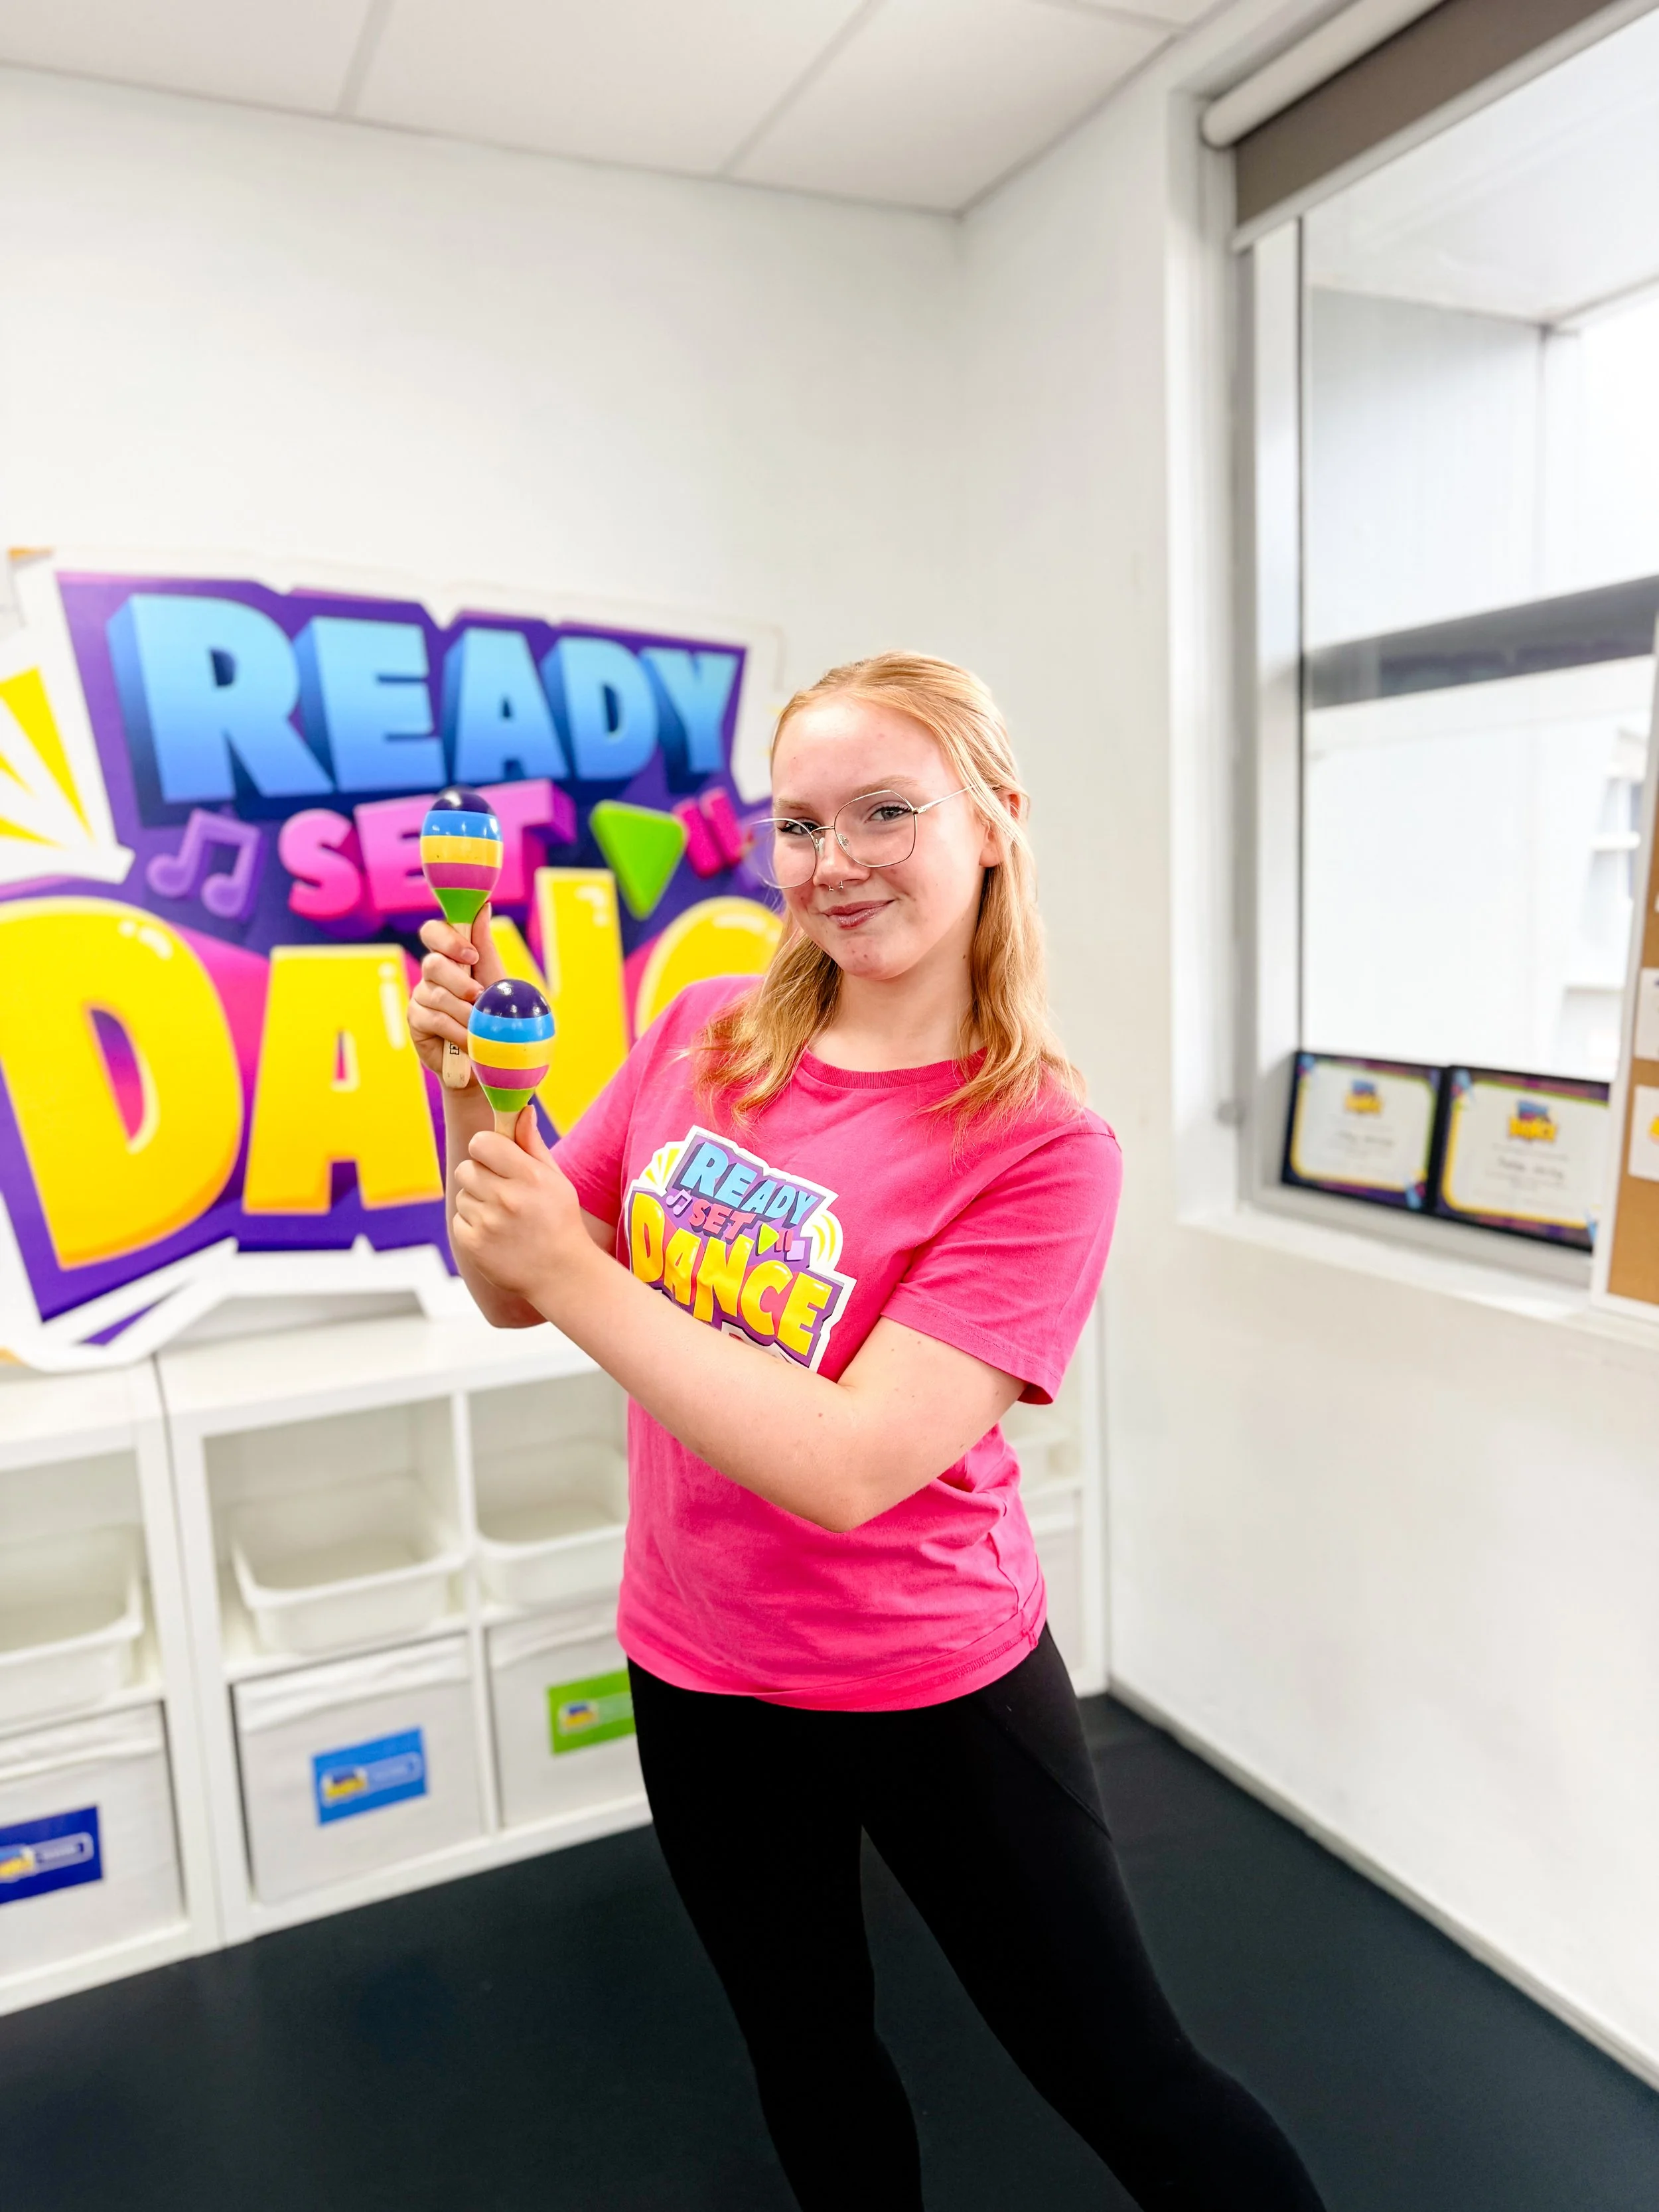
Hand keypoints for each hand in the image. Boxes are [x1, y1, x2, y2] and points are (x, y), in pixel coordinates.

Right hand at [408, 905, 506, 1076]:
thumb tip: (483, 908)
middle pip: (432, 963)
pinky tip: (468, 1040)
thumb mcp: (495, 980)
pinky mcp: (416, 1020)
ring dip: (463, 1011)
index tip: (471, 955)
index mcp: (450, 956)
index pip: (433, 932)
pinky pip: (433, 1018)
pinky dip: (455, 1030)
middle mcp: (432, 973)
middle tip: (479, 996)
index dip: (448, 939)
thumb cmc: (494, 1016)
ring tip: (479, 1025)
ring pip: (435, 994)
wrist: (489, 1060)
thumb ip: (485, 946)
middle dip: (459, 980)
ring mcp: (420, 996)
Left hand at [451, 1109, 587, 1305]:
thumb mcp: (555, 1179)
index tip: (497, 1159)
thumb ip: (532, 1144)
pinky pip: (459, 1220)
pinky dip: (472, 1226)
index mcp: (529, 1176)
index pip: (481, 1143)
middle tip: (501, 1192)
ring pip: (461, 1195)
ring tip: (503, 1218)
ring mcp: (488, 1223)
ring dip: (477, 1202)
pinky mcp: (473, 1245)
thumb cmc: (560, 1221)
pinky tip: (496, 1235)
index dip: (486, 1149)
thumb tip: (521, 1110)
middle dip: (480, 1176)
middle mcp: (507, 1198)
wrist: (562, 1274)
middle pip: (466, 1168)